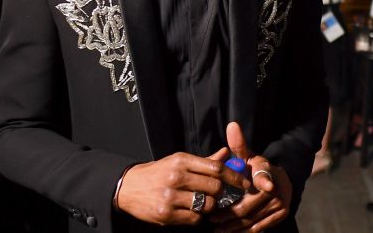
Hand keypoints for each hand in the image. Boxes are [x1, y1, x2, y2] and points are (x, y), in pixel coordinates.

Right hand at [116, 147, 250, 225]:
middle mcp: (176, 177)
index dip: (234, 176)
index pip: (216, 168)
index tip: (245, 183)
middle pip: (215, 187)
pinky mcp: (166, 214)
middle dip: (221, 193)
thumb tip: (226, 153)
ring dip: (210, 206)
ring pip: (206, 205)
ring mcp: (170, 197)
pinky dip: (197, 217)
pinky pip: (194, 219)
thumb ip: (204, 161)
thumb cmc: (158, 173)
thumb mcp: (179, 161)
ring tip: (203, 202)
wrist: (128, 187)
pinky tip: (191, 211)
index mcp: (181, 160)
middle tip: (218, 194)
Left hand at [210, 122, 292, 231]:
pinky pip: (258, 227)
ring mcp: (280, 203)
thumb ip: (239, 145)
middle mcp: (276, 188)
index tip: (266, 185)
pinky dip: (243, 231)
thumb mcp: (249, 157)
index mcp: (266, 171)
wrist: (282, 181)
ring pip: (251, 220)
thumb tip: (232, 125)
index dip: (265, 179)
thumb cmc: (257, 169)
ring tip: (215, 228)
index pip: (265, 174)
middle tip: (211, 217)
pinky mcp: (281, 215)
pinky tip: (230, 231)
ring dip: (232, 226)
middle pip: (247, 206)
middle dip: (227, 214)